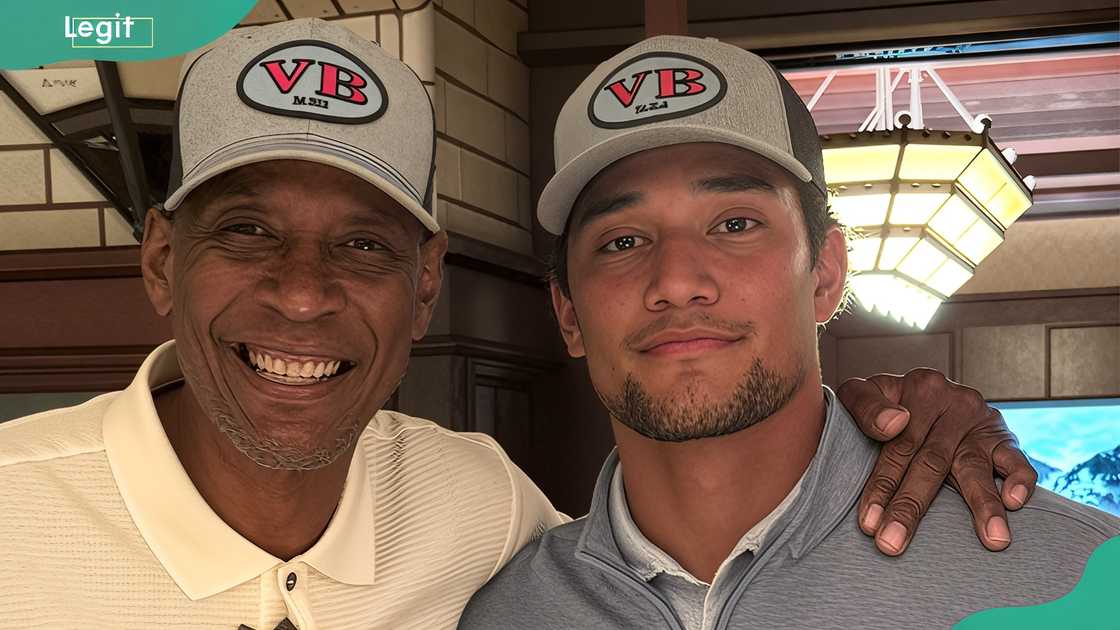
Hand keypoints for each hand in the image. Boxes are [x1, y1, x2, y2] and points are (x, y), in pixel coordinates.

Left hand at [837, 368, 1036, 555]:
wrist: (922, 392)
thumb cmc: (884, 404)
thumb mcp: (861, 392)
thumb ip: (865, 405)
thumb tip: (893, 424)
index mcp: (918, 389)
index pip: (898, 446)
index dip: (881, 486)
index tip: (869, 523)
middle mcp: (953, 403)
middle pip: (931, 462)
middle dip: (910, 507)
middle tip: (894, 544)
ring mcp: (980, 421)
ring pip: (975, 466)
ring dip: (983, 505)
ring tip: (990, 540)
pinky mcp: (1003, 437)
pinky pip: (1017, 459)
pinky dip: (1020, 481)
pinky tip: (1014, 503)